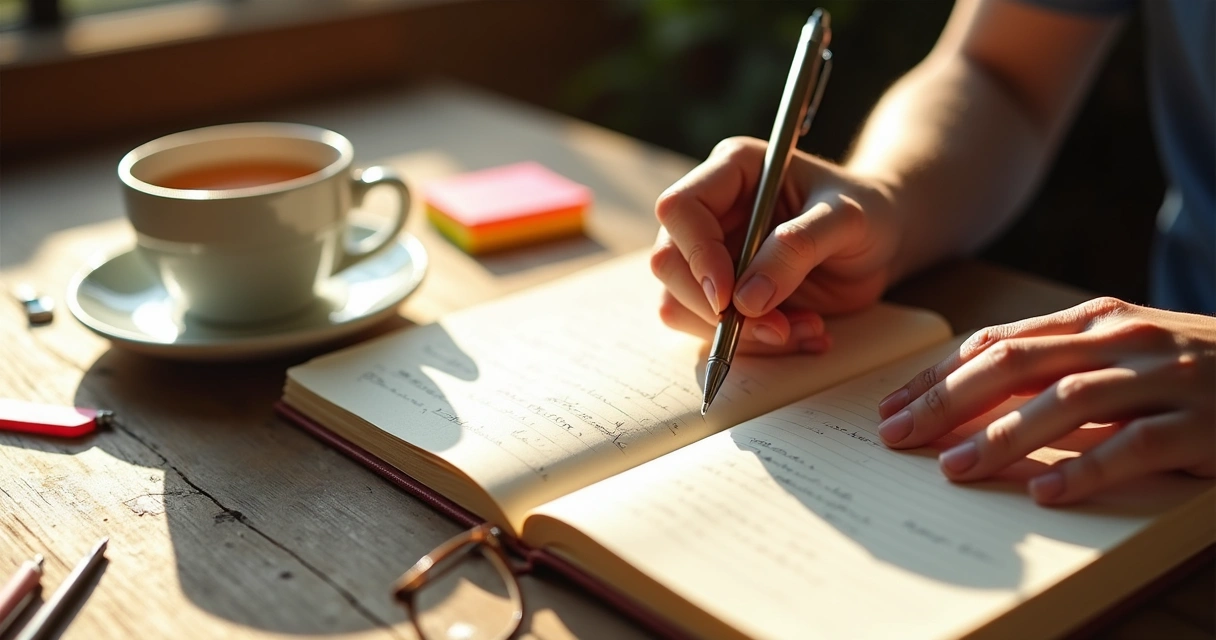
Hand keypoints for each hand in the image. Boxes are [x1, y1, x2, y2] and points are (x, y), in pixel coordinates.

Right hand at [650, 137, 901, 354]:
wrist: (883, 239)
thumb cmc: (868, 212)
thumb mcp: (846, 220)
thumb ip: (797, 249)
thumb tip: (746, 300)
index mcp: (732, 172)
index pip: (680, 209)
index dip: (696, 255)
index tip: (728, 298)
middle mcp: (711, 212)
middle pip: (667, 262)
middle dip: (714, 308)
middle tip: (776, 329)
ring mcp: (711, 256)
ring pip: (680, 304)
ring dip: (738, 335)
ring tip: (803, 329)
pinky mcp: (722, 294)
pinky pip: (710, 331)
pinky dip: (754, 346)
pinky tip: (802, 333)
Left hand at [877, 297, 1215, 503]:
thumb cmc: (1195, 369)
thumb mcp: (1123, 351)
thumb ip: (1058, 362)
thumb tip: (972, 392)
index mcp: (1096, 320)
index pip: (996, 344)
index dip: (938, 376)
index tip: (891, 407)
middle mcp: (1123, 338)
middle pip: (1014, 366)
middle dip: (946, 402)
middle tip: (896, 436)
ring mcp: (1165, 376)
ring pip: (1067, 401)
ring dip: (1001, 436)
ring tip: (953, 469)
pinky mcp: (1204, 421)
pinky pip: (1136, 444)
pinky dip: (1086, 467)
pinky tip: (1044, 492)